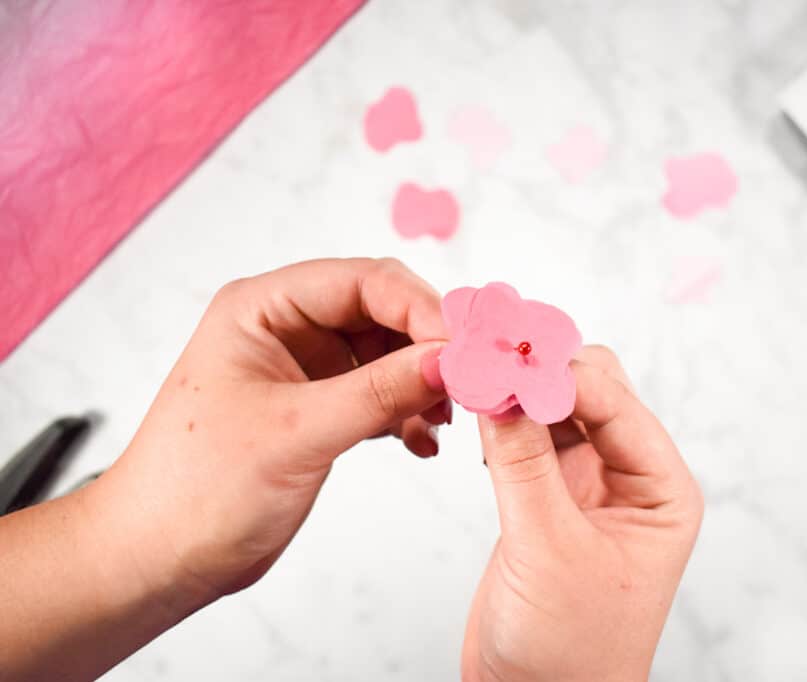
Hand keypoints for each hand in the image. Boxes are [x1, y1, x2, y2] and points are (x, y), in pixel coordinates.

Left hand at [86, 257, 450, 603]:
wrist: (160, 558)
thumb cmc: (196, 489)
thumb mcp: (297, 433)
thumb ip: (378, 391)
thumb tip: (448, 359)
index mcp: (262, 309)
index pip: (361, 281)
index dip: (419, 307)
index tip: (463, 346)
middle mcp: (286, 329)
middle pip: (381, 312)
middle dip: (427, 346)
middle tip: (468, 381)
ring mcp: (304, 370)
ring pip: (387, 354)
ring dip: (421, 383)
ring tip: (443, 419)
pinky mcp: (318, 409)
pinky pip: (379, 394)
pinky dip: (406, 413)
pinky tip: (421, 443)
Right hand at [462, 346, 702, 681]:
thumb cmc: (570, 653)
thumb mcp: (548, 549)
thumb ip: (522, 463)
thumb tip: (500, 386)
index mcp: (661, 489)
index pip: (615, 401)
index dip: (560, 371)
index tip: (507, 352)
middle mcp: (629, 479)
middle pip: (590, 390)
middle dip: (542, 371)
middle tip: (490, 355)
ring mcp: (586, 487)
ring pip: (556, 409)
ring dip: (519, 391)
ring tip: (476, 376)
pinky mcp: (546, 499)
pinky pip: (527, 439)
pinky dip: (503, 420)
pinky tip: (479, 417)